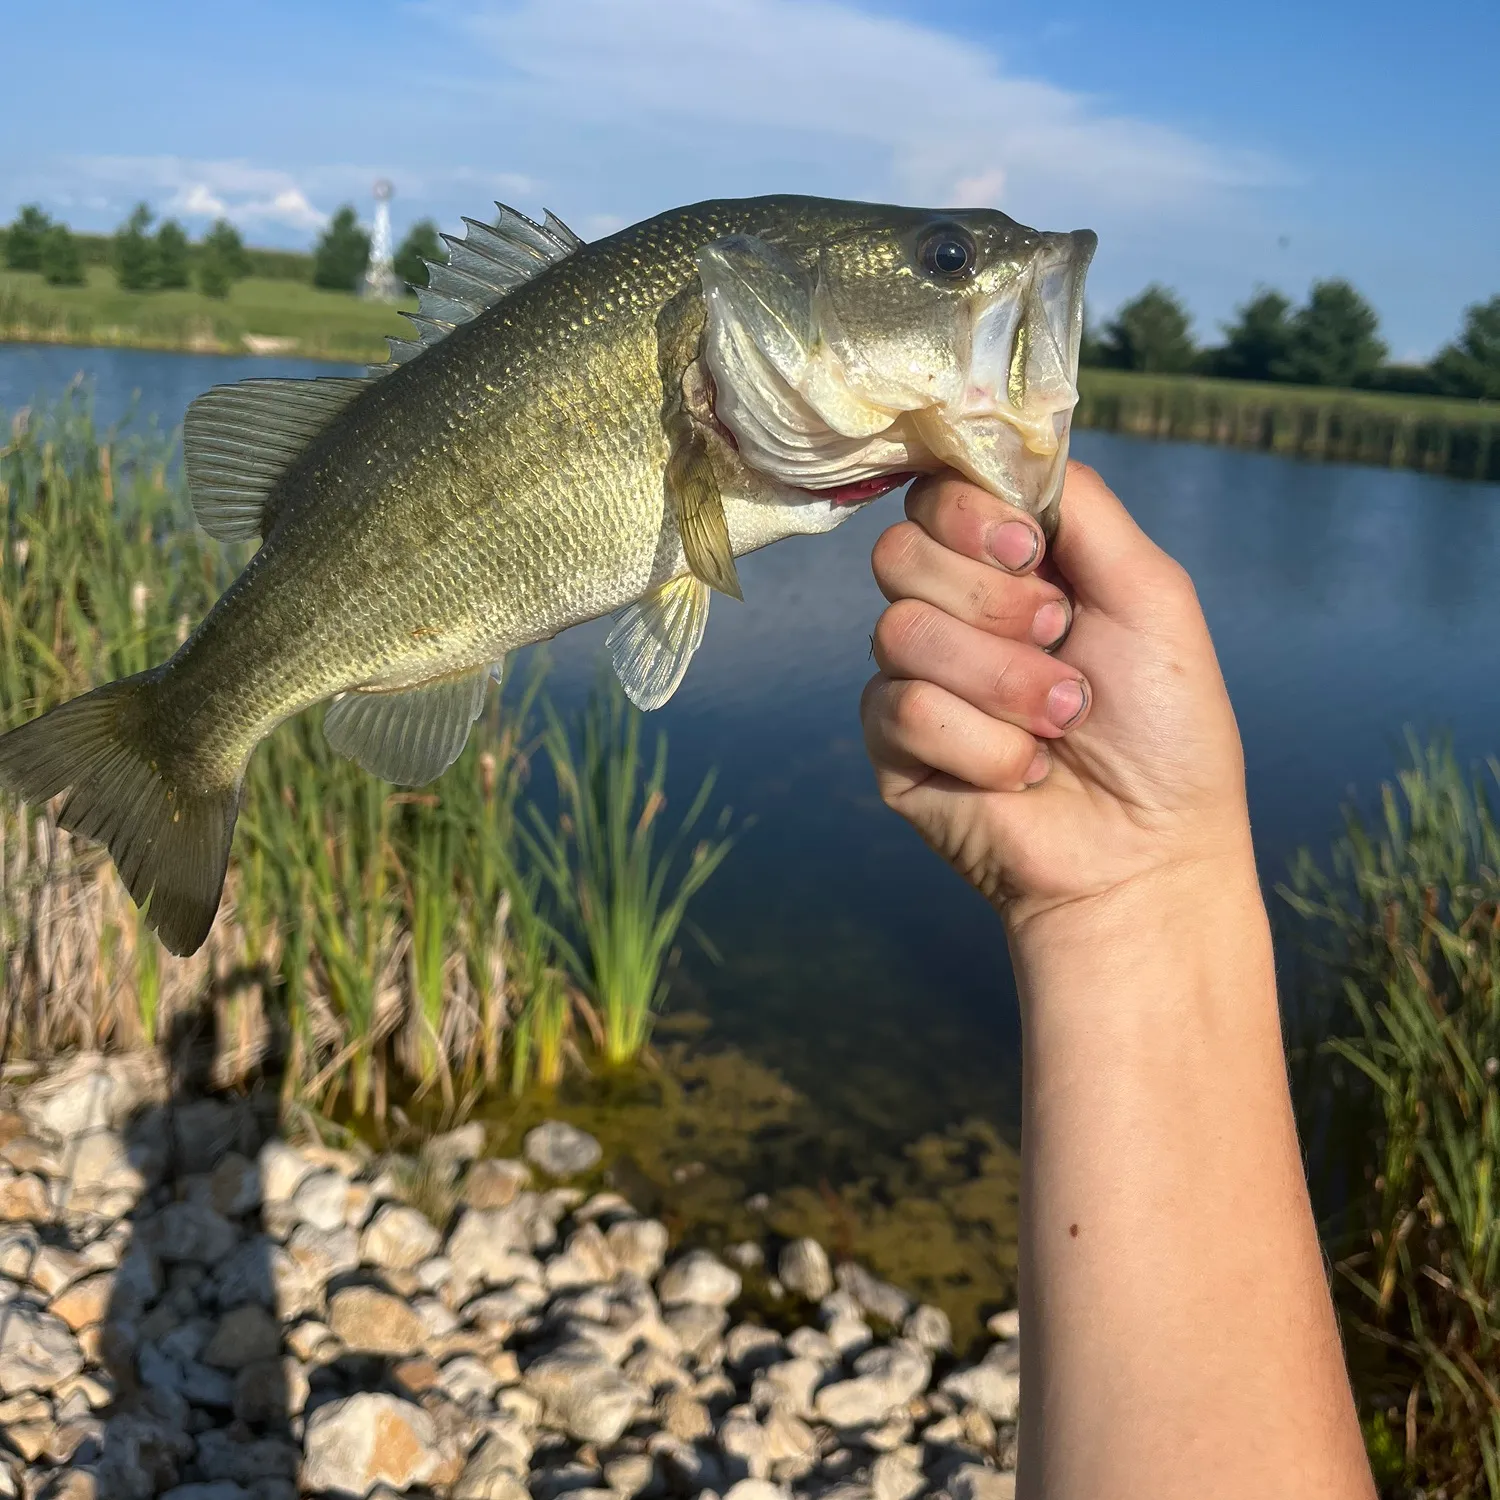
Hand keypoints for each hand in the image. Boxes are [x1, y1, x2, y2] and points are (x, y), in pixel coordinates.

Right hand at [860, 462, 1251, 930]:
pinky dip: (981, 745)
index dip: (970, 514)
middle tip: (1061, 642)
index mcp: (1009, 568)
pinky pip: (901, 711)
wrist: (1147, 852)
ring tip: (1061, 724)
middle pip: (901, 552)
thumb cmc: (1167, 728)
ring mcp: (916, 681)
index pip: (937, 495)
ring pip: (898, 632)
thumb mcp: (1150, 592)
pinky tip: (1023, 774)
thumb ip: (1081, 506)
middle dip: (993, 604)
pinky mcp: (893, 749)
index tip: (1030, 552)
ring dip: (1001, 682)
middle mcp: (954, 614)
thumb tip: (1006, 448)